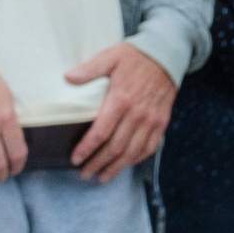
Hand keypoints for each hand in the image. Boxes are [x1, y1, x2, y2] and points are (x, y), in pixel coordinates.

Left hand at [66, 43, 176, 183]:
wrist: (166, 55)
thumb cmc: (134, 56)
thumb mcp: (109, 56)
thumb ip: (89, 69)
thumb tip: (67, 77)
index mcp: (120, 99)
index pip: (101, 132)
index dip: (87, 149)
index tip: (75, 160)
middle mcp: (137, 114)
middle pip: (115, 147)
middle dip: (98, 163)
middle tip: (84, 174)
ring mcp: (151, 120)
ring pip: (132, 152)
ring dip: (117, 167)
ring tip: (102, 177)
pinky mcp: (161, 123)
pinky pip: (149, 147)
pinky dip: (136, 159)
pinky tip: (125, 165)